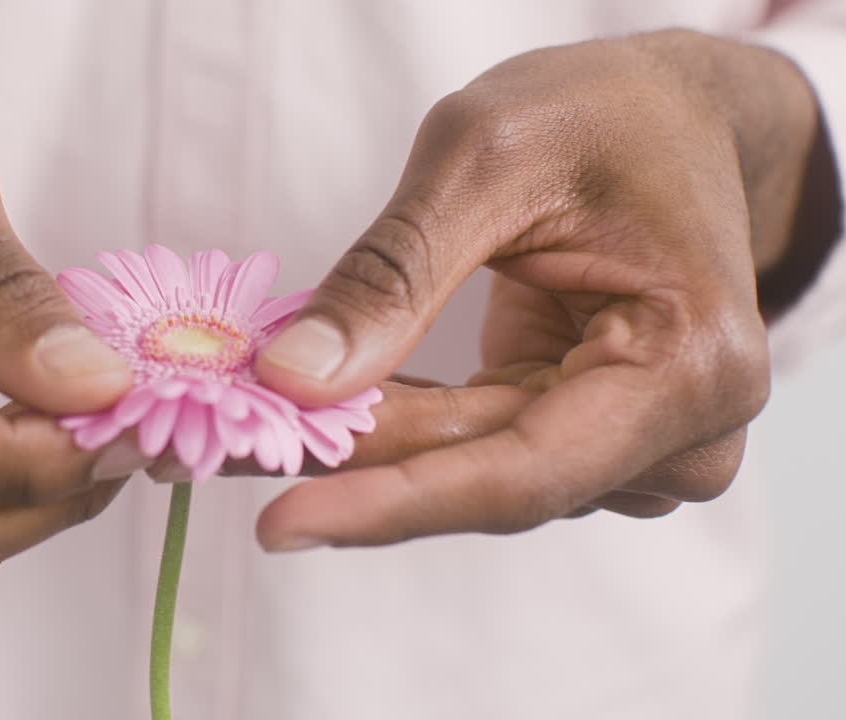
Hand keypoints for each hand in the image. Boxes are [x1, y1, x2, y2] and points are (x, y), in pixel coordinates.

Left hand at [254, 30, 822, 549]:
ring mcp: (638, 442)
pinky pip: (475, 445)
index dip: (394, 501)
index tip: (282, 521)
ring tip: (245, 429)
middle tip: (217, 453)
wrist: (677, 115)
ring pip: (472, 470)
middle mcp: (682, 433)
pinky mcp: (586, 430)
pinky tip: (315, 414)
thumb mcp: (486, 159)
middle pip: (486, 477)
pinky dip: (396, 425)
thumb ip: (393, 277)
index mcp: (690, 365)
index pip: (522, 471)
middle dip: (348, 468)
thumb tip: (295, 379)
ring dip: (363, 449)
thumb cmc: (606, 114)